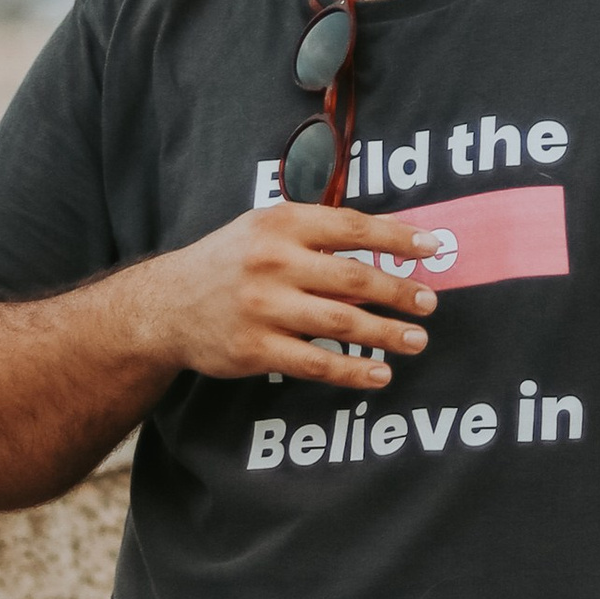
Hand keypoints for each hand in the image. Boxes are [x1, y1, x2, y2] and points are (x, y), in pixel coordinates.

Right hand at [143, 204, 444, 391]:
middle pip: (353, 277)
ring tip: (417, 340)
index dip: (397, 238)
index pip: (351, 227)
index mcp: (280, 224)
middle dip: (399, 291)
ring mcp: (263, 307)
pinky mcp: (255, 349)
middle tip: (429, 302)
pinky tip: (379, 375)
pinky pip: (315, 362)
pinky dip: (352, 371)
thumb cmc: (230, 262)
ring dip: (386, 333)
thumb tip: (391, 234)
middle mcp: (273, 262)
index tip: (432, 247)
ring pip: (340, 322)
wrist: (166, 305)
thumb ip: (318, 230)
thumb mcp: (265, 228)